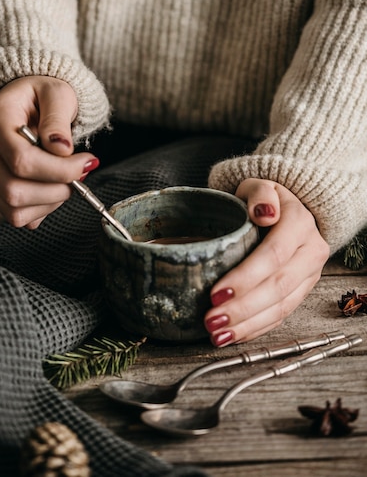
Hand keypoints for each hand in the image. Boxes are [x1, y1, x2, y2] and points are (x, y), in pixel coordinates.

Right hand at [0, 76, 99, 228]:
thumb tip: (62, 150)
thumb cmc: (45, 95)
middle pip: (13, 190)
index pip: (21, 159)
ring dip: (51, 202)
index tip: (86, 162)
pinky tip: (53, 187)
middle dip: (56, 190)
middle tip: (80, 175)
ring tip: (68, 180)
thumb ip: (58, 120)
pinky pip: (17, 216)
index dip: (59, 169)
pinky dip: (42, 209)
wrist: (33, 102)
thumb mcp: (58, 94)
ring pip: (14, 209)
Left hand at [204, 179, 329, 345]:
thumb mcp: (259, 185)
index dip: (245, 277)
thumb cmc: (262, 199)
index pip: (274, 255)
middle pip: (278, 286)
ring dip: (248, 324)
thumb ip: (260, 193)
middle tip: (212, 319)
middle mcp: (311, 251)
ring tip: (218, 334)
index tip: (215, 292)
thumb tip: (264, 212)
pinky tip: (234, 336)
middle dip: (243, 307)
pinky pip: (282, 315)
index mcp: (300, 223)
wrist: (284, 209)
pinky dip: (256, 328)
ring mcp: (309, 275)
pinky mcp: (301, 291)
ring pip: (281, 306)